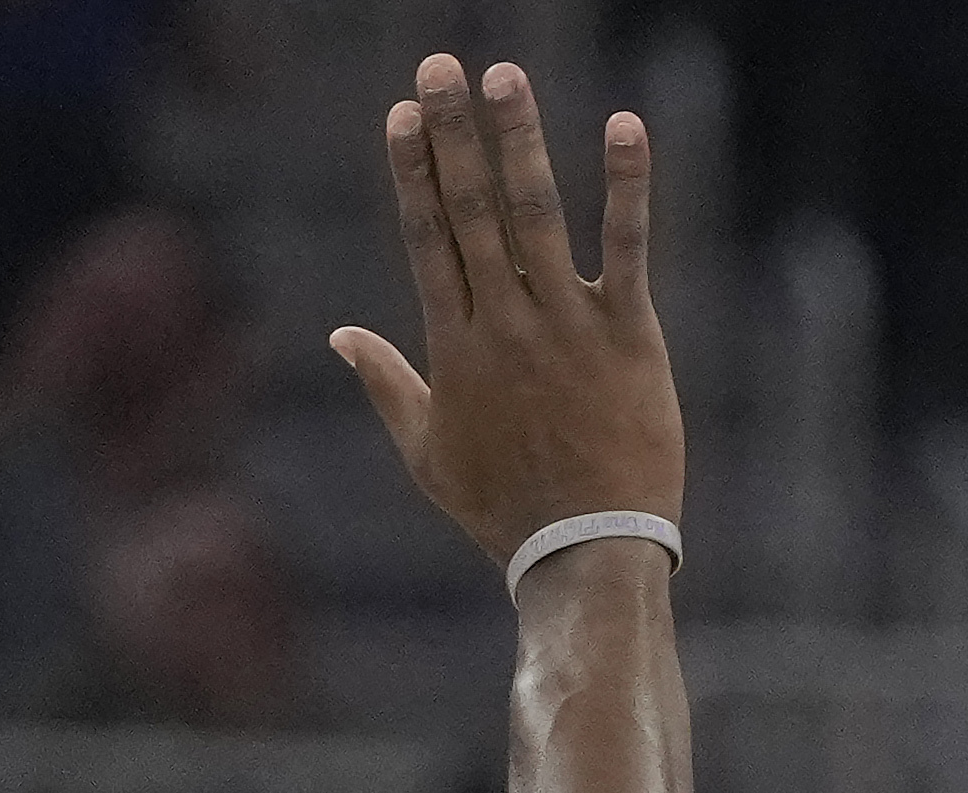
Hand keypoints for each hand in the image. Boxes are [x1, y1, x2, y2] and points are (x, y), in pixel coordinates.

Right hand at [330, 58, 682, 569]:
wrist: (587, 553)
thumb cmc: (505, 510)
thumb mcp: (429, 454)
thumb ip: (385, 384)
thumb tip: (339, 336)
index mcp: (455, 347)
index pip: (427, 239)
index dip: (413, 171)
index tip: (402, 113)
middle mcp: (505, 324)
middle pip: (470, 211)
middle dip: (452, 133)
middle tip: (440, 65)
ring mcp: (567, 325)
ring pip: (537, 215)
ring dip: (518, 141)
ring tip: (503, 76)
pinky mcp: (629, 335)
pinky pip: (627, 247)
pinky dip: (626, 186)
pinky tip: (624, 126)